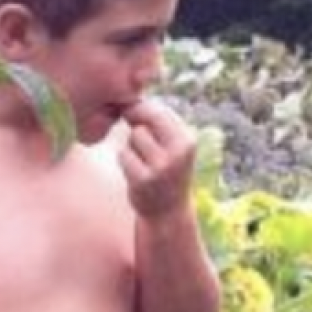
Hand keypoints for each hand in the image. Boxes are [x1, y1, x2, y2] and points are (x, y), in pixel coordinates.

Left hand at [118, 100, 196, 219]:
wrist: (167, 212)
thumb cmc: (167, 170)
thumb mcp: (173, 146)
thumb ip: (159, 123)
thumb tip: (130, 99)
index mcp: (187, 140)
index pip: (159, 109)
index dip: (143, 110)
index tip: (138, 118)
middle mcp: (178, 152)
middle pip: (145, 118)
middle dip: (136, 122)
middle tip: (138, 136)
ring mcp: (161, 167)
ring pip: (134, 137)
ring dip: (132, 145)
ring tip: (142, 160)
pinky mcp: (143, 180)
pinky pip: (124, 155)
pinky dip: (125, 161)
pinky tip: (136, 172)